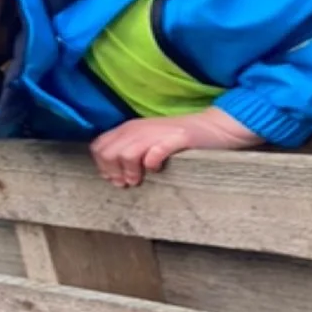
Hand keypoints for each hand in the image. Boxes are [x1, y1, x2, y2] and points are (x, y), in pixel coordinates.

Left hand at [89, 107, 262, 186]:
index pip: (99, 147)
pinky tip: (157, 169)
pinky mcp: (176, 139)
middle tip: (129, 182)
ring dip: (131, 171)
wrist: (213, 129)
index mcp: (129, 129)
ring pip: (127, 153)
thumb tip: (112, 175)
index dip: (103, 166)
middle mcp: (139, 129)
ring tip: (140, 179)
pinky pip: (154, 152)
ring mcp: (157, 133)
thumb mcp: (148, 144)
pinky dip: (152, 162)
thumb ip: (129, 154)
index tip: (116, 179)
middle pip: (109, 153)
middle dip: (114, 172)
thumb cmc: (178, 143)